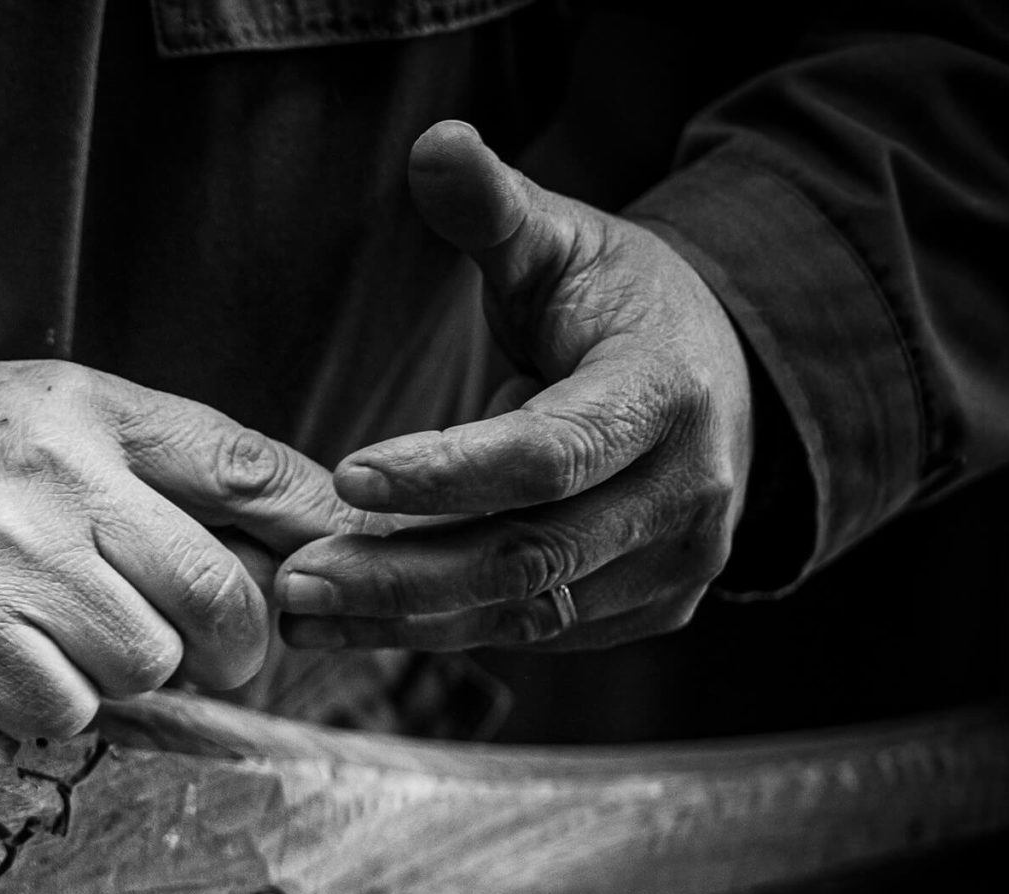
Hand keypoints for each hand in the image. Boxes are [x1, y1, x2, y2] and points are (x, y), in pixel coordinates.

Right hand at [0, 360, 368, 737]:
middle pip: (221, 595)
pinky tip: (3, 675)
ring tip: (67, 651)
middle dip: (229, 648)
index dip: (311, 534)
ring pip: (145, 664)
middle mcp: (55, 474)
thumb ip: (133, 454)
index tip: (323, 574)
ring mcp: (5, 557)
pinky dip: (46, 712)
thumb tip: (261, 527)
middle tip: (203, 658)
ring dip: (120, 680)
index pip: (247, 468)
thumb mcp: (18, 408)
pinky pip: (63, 711)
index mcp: (82, 407)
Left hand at [276, 121, 755, 651]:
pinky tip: (361, 621)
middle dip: (402, 577)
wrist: (713, 376)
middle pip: (530, 558)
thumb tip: (435, 144)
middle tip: (296, 583)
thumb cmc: (612, 306)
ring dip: (406, 621)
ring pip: (526, 613)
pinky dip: (445, 630)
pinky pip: (536, 633)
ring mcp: (677, 563)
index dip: (447, 474)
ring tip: (305, 614)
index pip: (548, 454)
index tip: (348, 474)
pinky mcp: (653, 607)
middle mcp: (688, 493)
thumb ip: (492, 207)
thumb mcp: (558, 242)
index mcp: (669, 393)